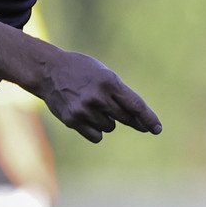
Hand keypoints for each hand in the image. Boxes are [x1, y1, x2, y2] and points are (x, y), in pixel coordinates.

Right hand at [37, 51, 161, 143]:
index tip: (157, 129)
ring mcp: (84, 110)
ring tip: (92, 104)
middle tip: (138, 123)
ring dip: (107, 120)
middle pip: (126, 118)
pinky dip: (95, 129)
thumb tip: (137, 119)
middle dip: (132, 120)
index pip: (135, 105)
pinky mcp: (72, 120)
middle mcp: (98, 97)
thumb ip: (119, 93)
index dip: (148, 118)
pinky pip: (96, 135)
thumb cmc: (81, 71)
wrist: (48, 71)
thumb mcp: (104, 74)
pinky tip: (86, 116)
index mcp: (109, 81)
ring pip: (109, 126)